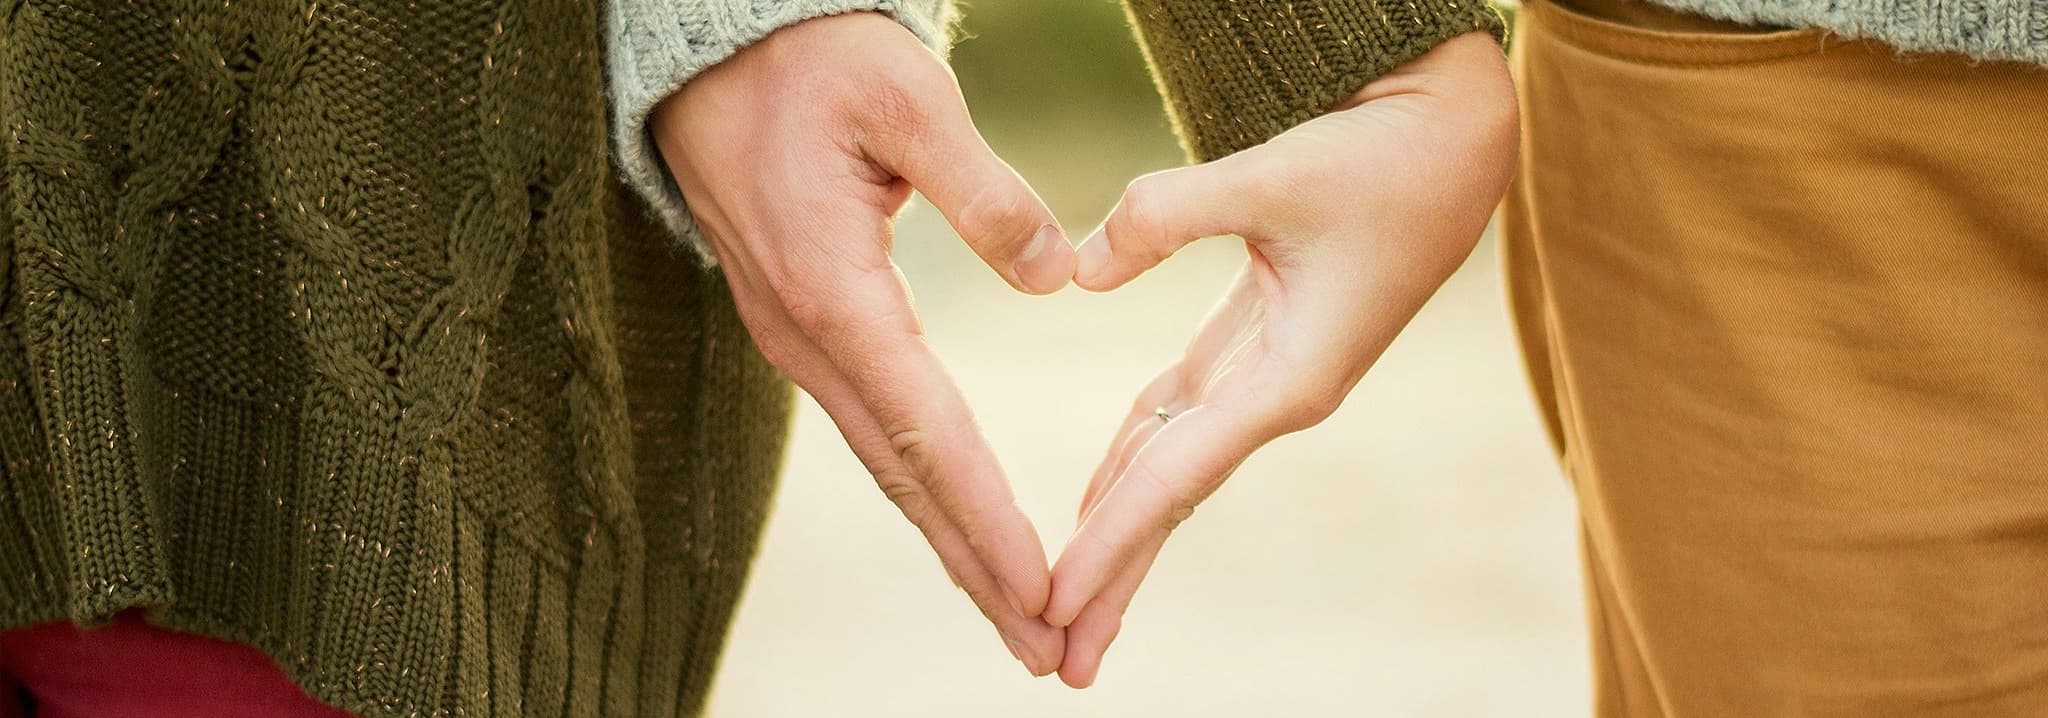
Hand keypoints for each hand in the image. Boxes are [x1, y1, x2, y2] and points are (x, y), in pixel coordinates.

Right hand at [651, 12, 1075, 674]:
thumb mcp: (905, 97)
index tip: (1041, 587)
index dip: (987, 517)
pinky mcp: (803, 327)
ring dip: (951, 542)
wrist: (710, 51)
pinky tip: (958, 522)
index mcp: (833, 291)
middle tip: (1043, 649)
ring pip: (886, 463)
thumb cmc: (812, 62)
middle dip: (975, 569)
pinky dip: (923, 488)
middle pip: (904, 478)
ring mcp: (797, 339)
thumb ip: (983, 189)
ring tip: (1015, 612)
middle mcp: (807, 337)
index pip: (927, 431)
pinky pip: (873, 427)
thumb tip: (1053, 277)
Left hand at [1042, 32, 1519, 686]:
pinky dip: (1133, 458)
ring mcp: (1270, 375)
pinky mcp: (1259, 342)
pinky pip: (1179, 418)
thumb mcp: (1274, 174)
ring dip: (1119, 531)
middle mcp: (1278, 395)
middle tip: (1054, 657)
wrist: (1456, 137)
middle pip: (1171, 502)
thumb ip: (1167, 215)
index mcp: (1290, 379)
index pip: (1175, 479)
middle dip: (1113, 579)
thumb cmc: (1382, 157)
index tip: (1051, 603)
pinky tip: (1096, 498)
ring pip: (1172, 467)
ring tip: (1065, 602)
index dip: (1108, 543)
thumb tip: (1078, 271)